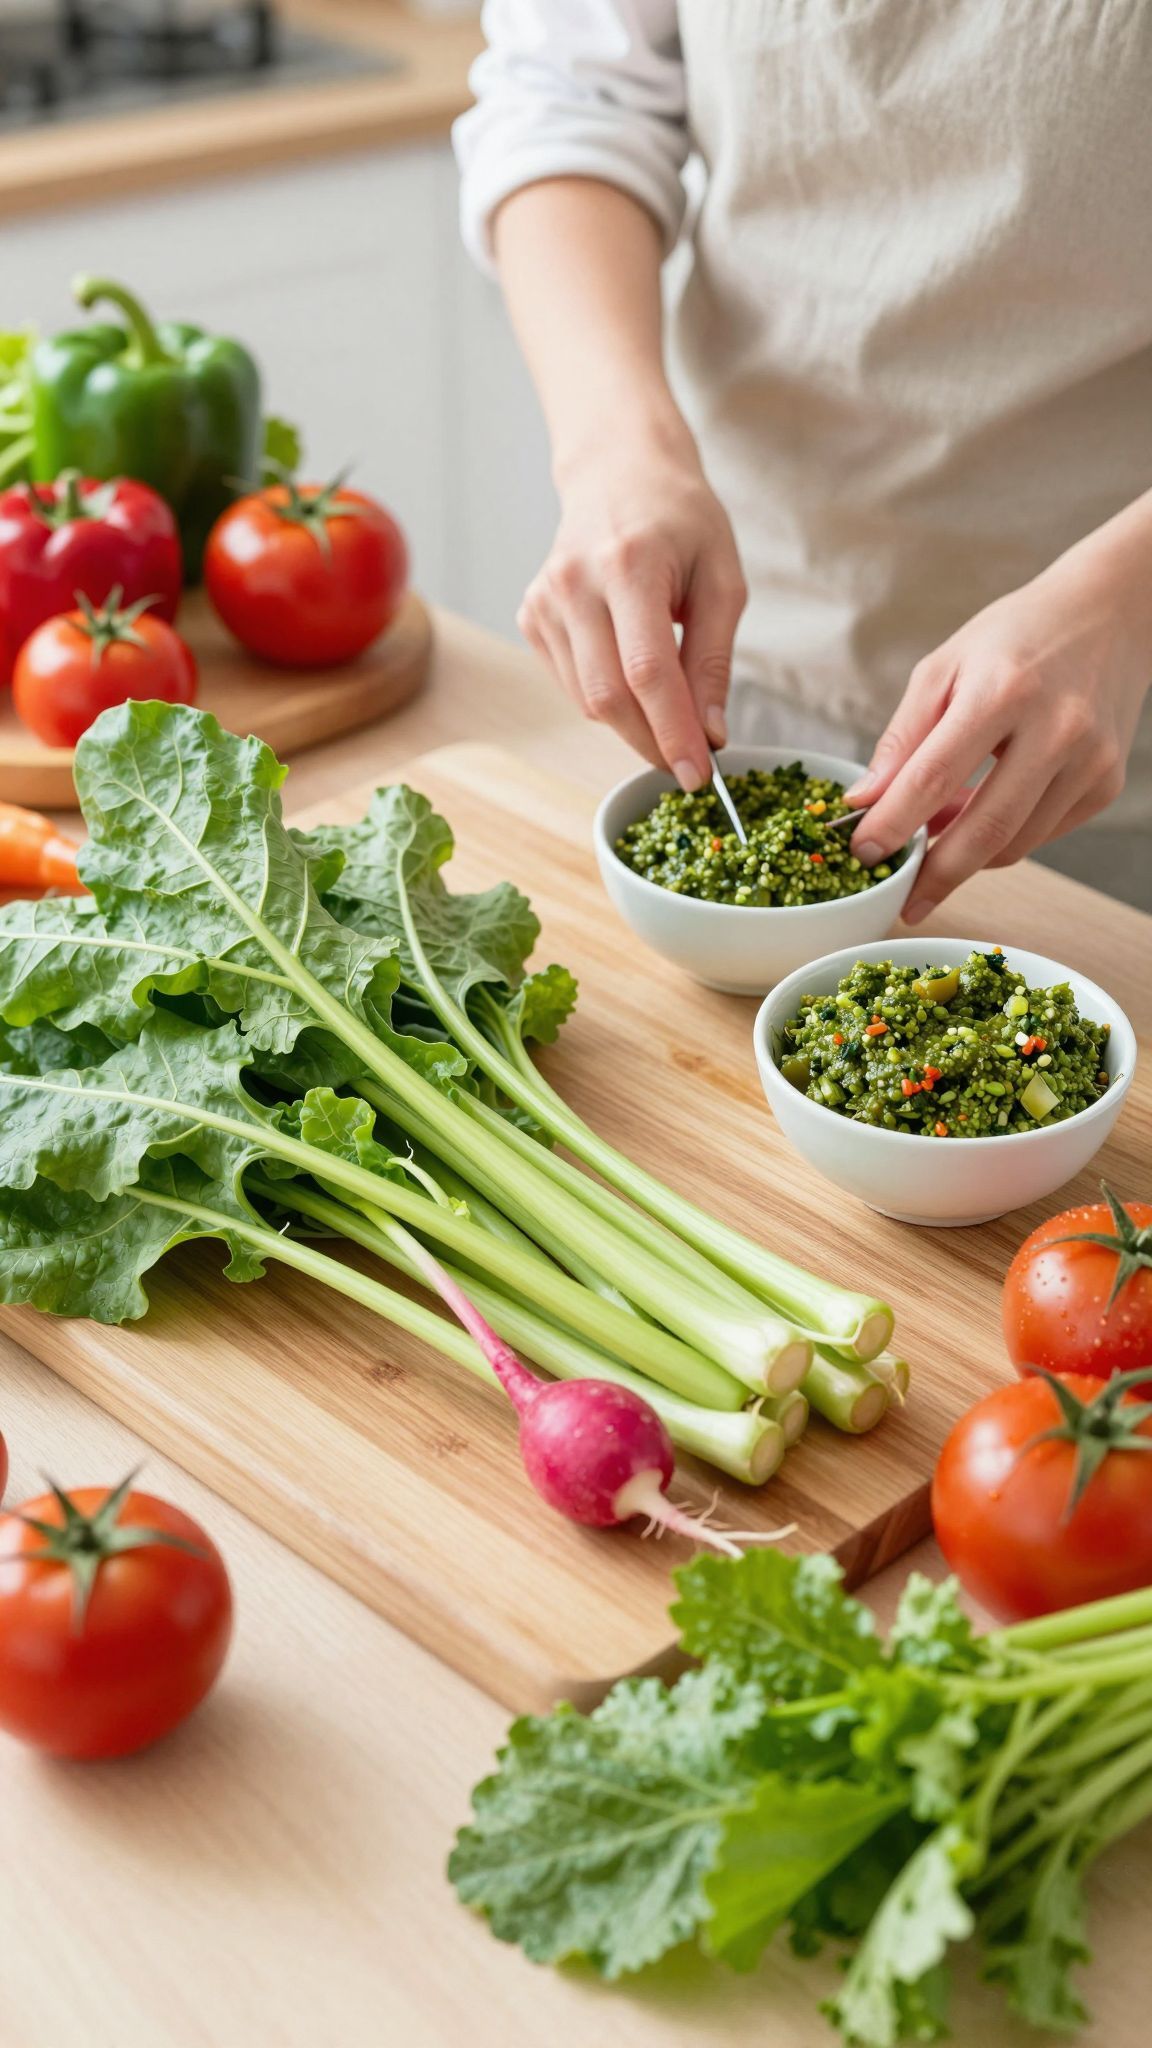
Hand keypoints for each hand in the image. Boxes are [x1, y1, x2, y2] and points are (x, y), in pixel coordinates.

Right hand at [518, 417, 746, 787]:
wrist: (619, 471)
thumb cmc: (681, 520)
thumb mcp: (722, 580)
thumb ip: (714, 659)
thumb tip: (711, 734)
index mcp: (628, 565)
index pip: (647, 673)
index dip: (673, 733)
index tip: (698, 776)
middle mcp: (573, 583)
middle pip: (608, 697)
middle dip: (652, 742)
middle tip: (689, 763)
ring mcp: (544, 600)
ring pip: (586, 699)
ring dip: (632, 723)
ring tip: (669, 708)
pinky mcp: (531, 615)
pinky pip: (571, 683)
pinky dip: (608, 696)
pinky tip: (630, 668)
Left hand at [845, 537, 1151, 922]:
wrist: (1107, 615)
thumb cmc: (1016, 638)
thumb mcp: (944, 668)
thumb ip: (902, 738)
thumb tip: (864, 802)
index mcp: (1003, 690)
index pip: (935, 776)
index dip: (894, 825)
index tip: (863, 855)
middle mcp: (1056, 728)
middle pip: (986, 828)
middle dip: (935, 874)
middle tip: (902, 897)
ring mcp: (1089, 760)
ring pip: (1016, 843)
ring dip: (967, 854)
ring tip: (936, 832)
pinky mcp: (1106, 783)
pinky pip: (1042, 834)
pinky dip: (1004, 838)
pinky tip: (981, 812)